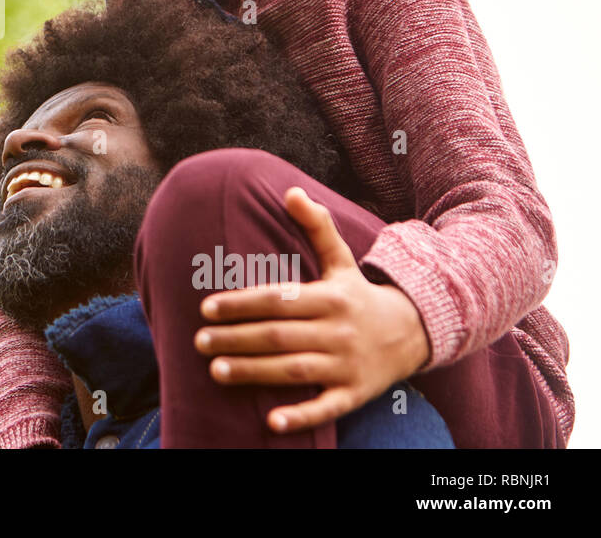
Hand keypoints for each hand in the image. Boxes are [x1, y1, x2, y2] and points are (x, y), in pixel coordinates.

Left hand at [193, 186, 430, 433]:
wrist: (415, 333)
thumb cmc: (359, 295)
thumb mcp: (343, 259)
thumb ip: (316, 226)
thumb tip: (291, 191)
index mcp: (330, 297)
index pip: (278, 299)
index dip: (241, 303)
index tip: (206, 307)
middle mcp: (338, 331)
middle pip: (279, 336)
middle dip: (236, 338)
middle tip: (198, 341)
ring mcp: (347, 365)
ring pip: (294, 370)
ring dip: (254, 372)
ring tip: (215, 371)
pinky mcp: (355, 394)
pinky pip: (327, 407)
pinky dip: (301, 416)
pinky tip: (271, 423)